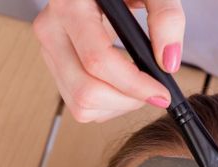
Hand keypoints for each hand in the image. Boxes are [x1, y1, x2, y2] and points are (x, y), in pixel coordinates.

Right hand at [33, 0, 184, 121]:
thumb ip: (166, 17)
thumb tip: (168, 62)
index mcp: (70, 5)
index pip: (97, 60)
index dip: (133, 84)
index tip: (161, 93)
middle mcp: (52, 30)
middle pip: (86, 91)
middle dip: (127, 100)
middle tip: (153, 92)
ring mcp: (49, 51)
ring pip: (80, 105)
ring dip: (116, 106)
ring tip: (137, 87)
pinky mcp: (54, 67)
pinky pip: (78, 105)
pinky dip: (106, 106)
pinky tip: (120, 85)